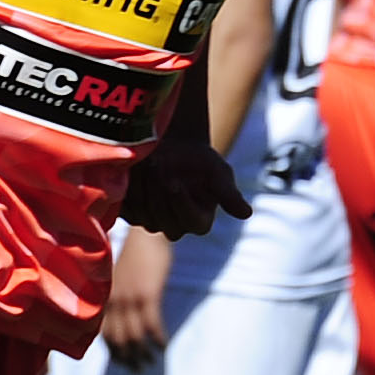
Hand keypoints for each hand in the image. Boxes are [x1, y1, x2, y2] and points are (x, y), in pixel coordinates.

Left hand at [102, 229, 174, 368]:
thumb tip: (123, 322)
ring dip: (142, 353)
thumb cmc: (135, 256)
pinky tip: (163, 346)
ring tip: (151, 362)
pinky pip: (152, 324)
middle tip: (140, 369)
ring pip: (134, 336)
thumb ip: (118, 299)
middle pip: (118, 340)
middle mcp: (112, 301)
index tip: (124, 364)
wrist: (147, 235)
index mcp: (104, 300)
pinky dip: (157, 339)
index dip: (114, 353)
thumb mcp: (119, 280)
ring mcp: (129, 298)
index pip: (104, 336)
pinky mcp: (148, 294)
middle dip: (128, 358)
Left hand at [124, 126, 250, 239]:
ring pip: (144, 217)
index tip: (175, 182)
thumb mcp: (218, 173)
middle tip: (158, 164)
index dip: (181, 205)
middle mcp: (176, 227)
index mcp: (200, 222)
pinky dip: (130, 191)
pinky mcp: (132, 213)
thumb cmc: (199, 160)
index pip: (192, 223)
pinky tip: (134, 172)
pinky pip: (128, 210)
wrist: (172, 147)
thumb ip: (228, 194)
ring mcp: (152, 222)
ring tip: (148, 162)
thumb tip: (246, 214)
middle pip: (164, 222)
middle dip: (159, 192)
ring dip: (144, 188)